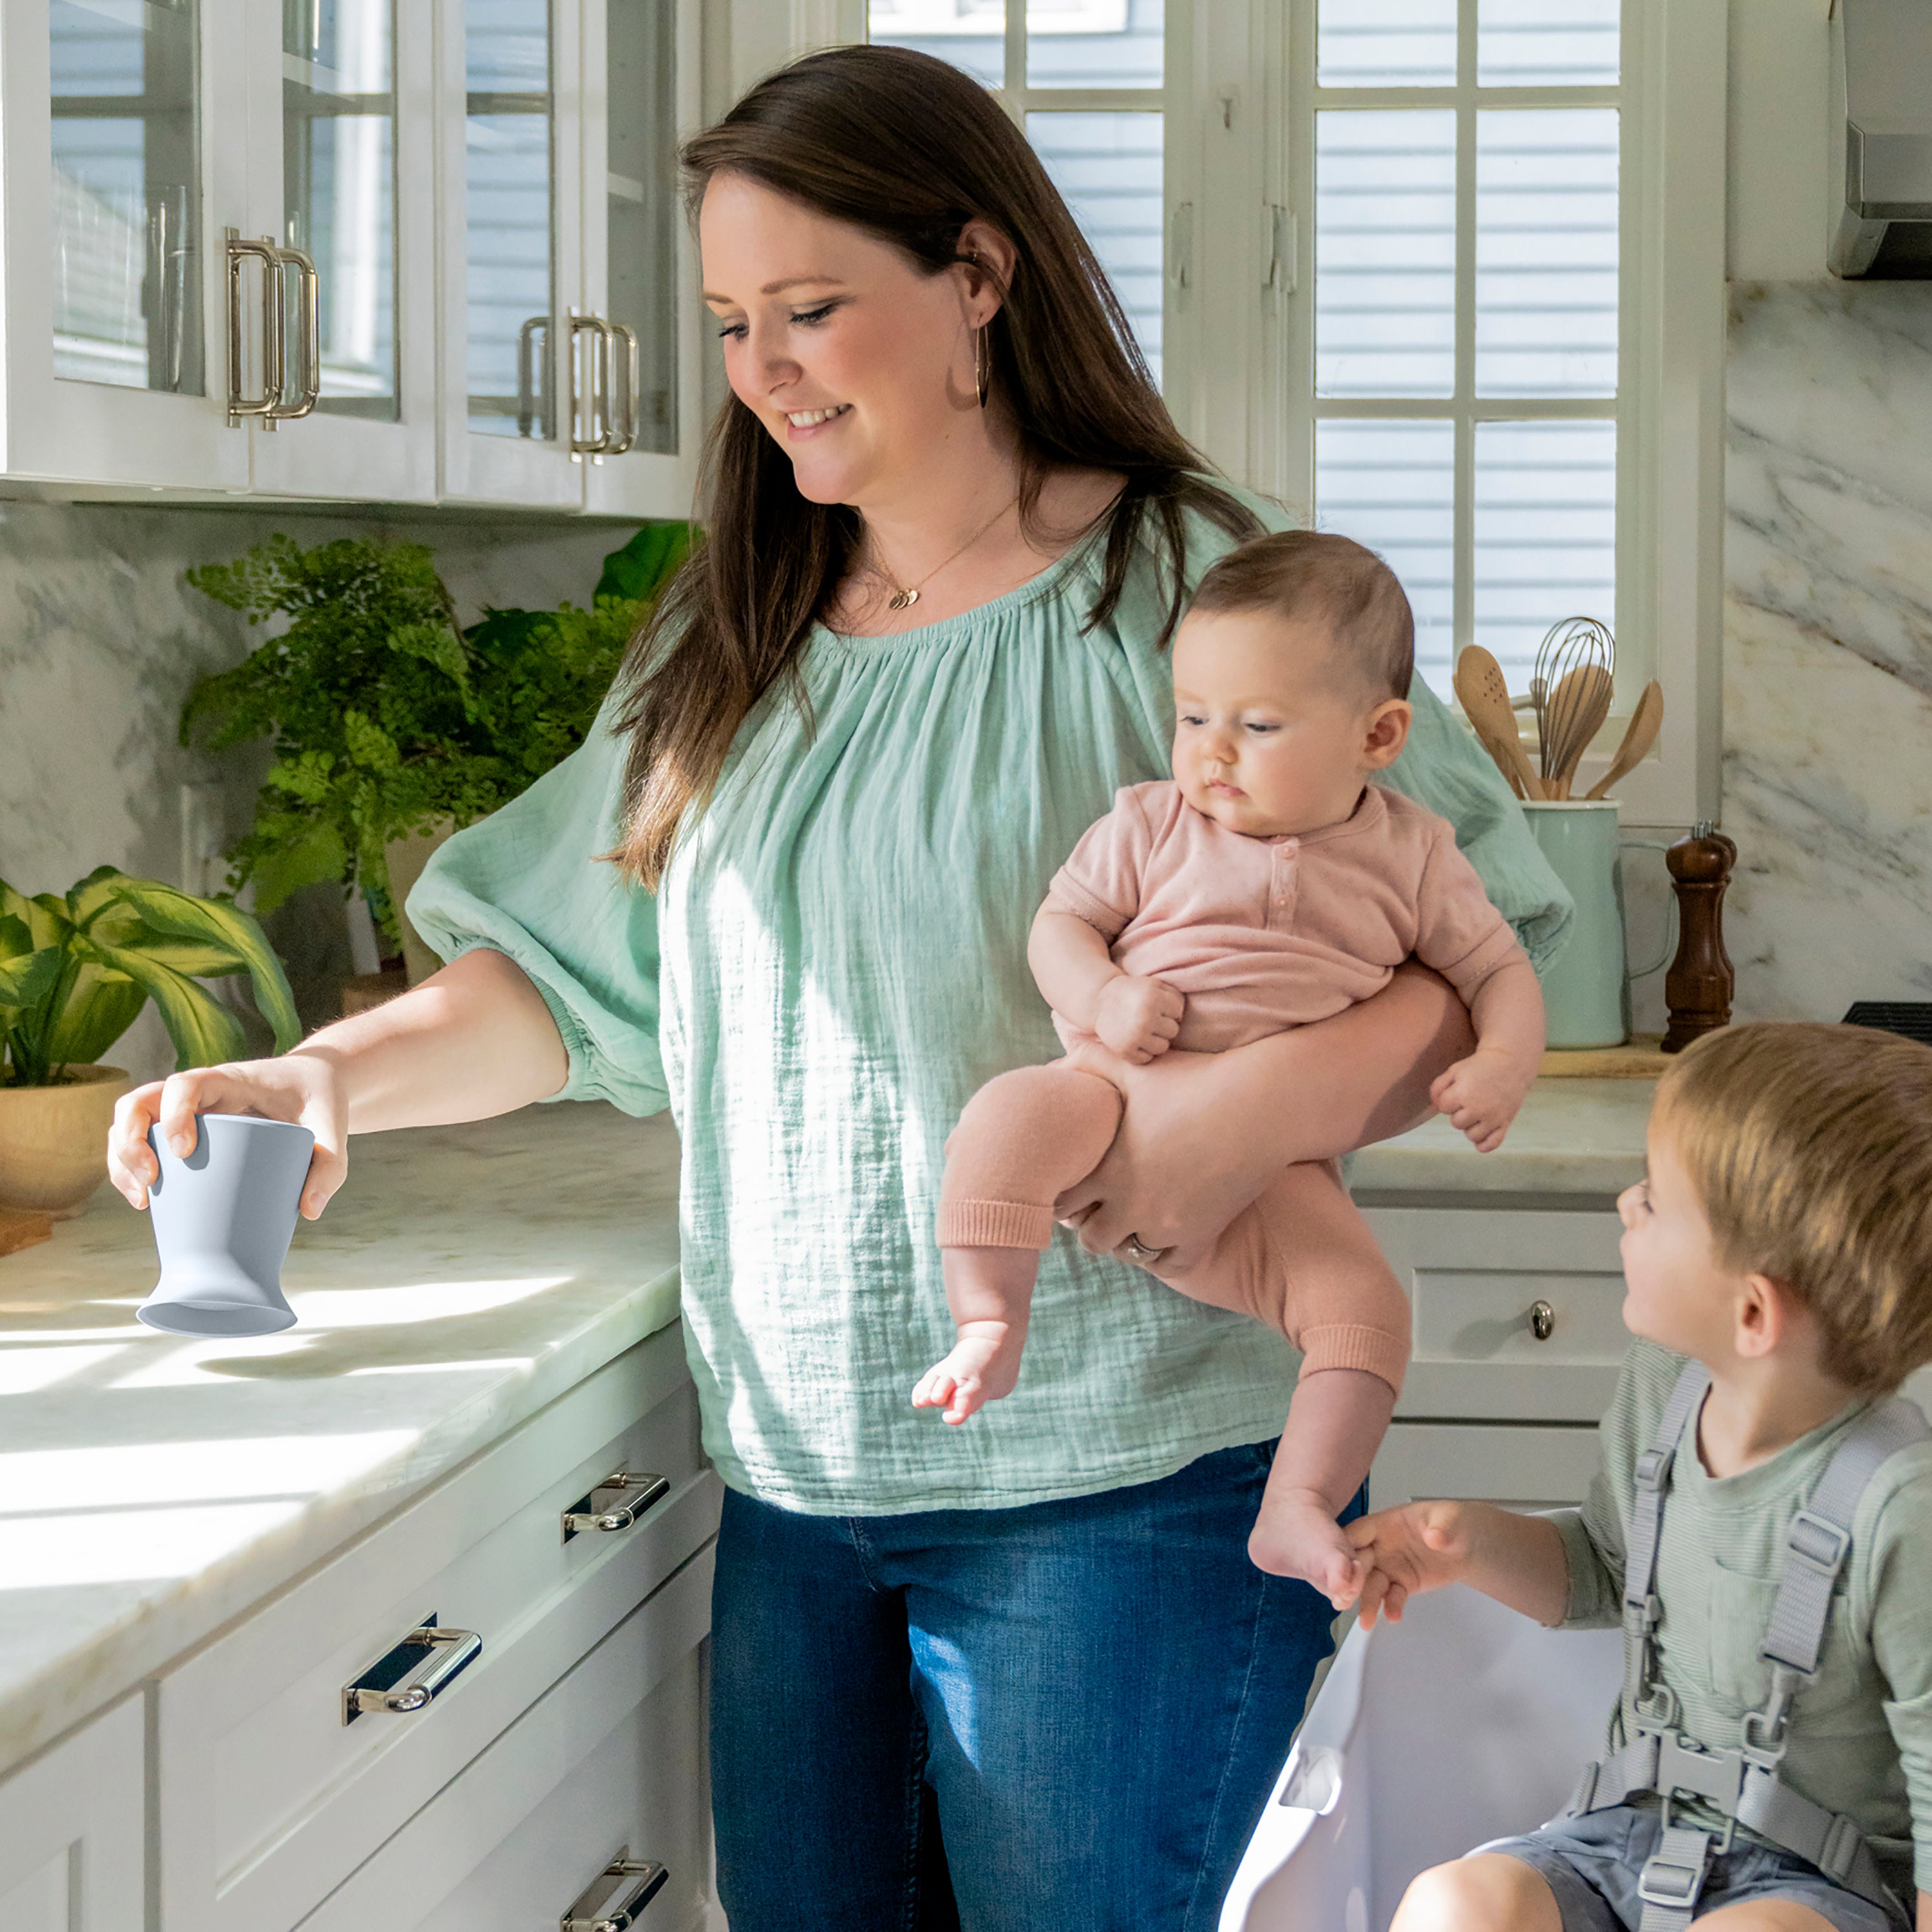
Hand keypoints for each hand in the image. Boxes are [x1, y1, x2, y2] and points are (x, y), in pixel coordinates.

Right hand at [108, 1053, 347, 1220]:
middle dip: (131, 1140)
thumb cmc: (321, 1101)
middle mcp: (199, 1091)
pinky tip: (144, 1201)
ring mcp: (186, 1109)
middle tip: (152, 1181)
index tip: (184, 1150)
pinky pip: (141, 1141)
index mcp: (231, 1079)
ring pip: (130, 1121)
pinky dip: (130, 1168)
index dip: (174, 1113)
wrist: (316, 1084)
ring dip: (122, 1158)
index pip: (186, 1083)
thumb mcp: (333, 1128)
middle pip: (139, 1100)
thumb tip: (309, 1211)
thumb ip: (331, 1166)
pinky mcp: (184, 1129)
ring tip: (143, 1199)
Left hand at [1050, 1042, 1265, 1263]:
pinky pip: (1170, 1266)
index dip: (1067, 1196)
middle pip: (1092, 1238)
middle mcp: (1132, 1204)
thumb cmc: (1194, 1078)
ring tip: (1136, 1215)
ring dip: (1128, 1238)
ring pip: (1130, 1253)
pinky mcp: (1201, 1234)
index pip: (1062, 1205)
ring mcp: (1167, 1224)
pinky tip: (1168, 1229)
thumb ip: (1087, 1061)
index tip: (1081, 1183)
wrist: (1260, 1104)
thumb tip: (1055, 1066)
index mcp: (1108, 1168)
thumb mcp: (1133, 1066)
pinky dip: (1164, 1253)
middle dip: (1093, 1224)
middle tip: (1106, 1205)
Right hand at [1091, 974, 1183, 1064]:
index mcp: (1152, 998)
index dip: (1169, 1009)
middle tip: (1149, 1020)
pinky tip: (1135, 1041)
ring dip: (1156, 1041)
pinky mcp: (1124, 1050)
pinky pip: (1147, 1058)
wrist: (1099, 1002)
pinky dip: (1142, 1052)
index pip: (1178, 1012)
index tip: (1156, 1007)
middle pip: (1173, 1031)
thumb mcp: (1152, 984)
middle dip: (1164, 1026)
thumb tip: (1181, 1017)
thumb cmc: (1132, 992)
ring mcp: (1134, 1036)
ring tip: (1144, 1031)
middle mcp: (1145, 1017)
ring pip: (1163, 1047)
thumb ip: (1174, 995)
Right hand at [1345, 1500, 1474, 1627]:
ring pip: (1372, 1584)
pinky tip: (1393, 1615)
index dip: (1344, 1549)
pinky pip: (1392, 1596)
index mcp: (1385, 1523)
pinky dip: (1391, 1606)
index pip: (1357, 1533)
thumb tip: (1434, 1536)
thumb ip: (1441, 1528)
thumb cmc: (1452, 1522)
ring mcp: (1390, 1566)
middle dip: (1350, 1581)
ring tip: (1367, 1620)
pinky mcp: (1402, 1583)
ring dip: (1367, 1601)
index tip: (1337, 1567)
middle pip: (1359, 1562)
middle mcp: (1382, 1545)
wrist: (1466, 1545)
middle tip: (1345, 1598)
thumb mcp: (1449, 1519)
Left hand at [1429, 1047, 1533, 1153]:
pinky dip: (1484, 1144)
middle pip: (1457, 1123)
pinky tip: (1482, 1133)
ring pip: (1472, 1136)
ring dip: (1471, 1127)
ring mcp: (1493, 1117)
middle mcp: (1479, 1108)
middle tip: (1470, 1100)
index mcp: (1463, 1093)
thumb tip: (1436, 1106)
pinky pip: (1491, 1144)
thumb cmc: (1478, 1068)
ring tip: (1477, 1113)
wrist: (1509, 1063)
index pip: (1443, 1108)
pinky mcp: (1505, 1123)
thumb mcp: (1454, 1071)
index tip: (1458, 1090)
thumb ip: (1438, 1087)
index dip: (1448, 1099)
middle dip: (1459, 1113)